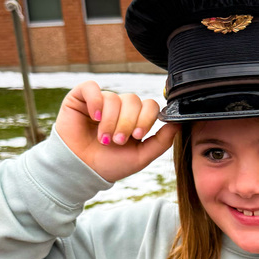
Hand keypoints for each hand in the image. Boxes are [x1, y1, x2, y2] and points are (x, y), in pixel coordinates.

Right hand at [54, 81, 179, 182]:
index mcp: (135, 119)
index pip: (150, 105)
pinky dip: (95, 101)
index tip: (137, 136)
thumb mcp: (141, 157)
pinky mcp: (81, 98)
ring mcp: (100, 101)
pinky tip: (94, 117)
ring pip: (114, 98)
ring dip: (110, 121)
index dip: (146, 118)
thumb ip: (162, 141)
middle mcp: (119, 108)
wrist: (81, 171)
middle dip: (128, 122)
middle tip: (118, 141)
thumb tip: (178, 123)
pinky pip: (92, 88)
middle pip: (133, 100)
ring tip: (104, 139)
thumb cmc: (109, 165)